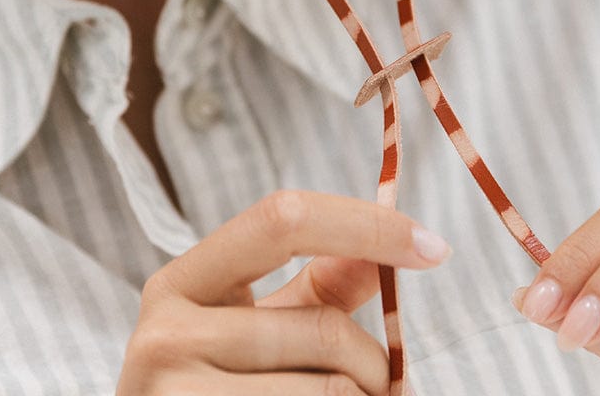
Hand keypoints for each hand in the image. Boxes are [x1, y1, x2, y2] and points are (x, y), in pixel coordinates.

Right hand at [116, 189, 451, 394]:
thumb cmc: (215, 392)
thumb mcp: (253, 329)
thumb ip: (318, 287)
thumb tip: (394, 243)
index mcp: (178, 284)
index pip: (281, 220)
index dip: (366, 225)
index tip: (434, 246)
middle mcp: (164, 335)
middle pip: (323, 326)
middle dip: (376, 359)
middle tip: (390, 383)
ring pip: (331, 391)